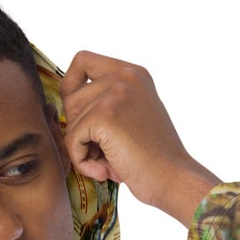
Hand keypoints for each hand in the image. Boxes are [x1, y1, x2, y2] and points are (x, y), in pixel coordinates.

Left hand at [58, 51, 221, 224]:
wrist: (173, 179)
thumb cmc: (153, 160)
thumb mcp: (133, 117)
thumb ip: (106, 102)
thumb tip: (65, 103)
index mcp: (132, 73)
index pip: (82, 60)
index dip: (70, 87)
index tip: (79, 116)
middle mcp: (124, 76)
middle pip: (70, 96)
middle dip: (79, 130)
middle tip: (103, 154)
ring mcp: (116, 93)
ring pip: (70, 120)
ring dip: (82, 149)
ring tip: (106, 164)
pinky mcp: (105, 115)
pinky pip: (72, 140)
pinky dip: (82, 162)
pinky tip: (105, 172)